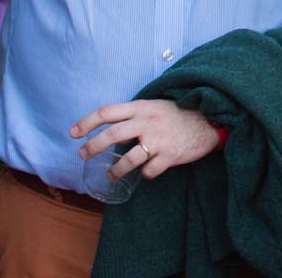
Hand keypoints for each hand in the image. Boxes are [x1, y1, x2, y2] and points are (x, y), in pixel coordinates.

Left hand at [70, 99, 220, 181]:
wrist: (208, 121)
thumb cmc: (178, 114)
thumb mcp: (155, 106)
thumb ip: (135, 115)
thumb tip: (111, 129)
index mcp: (141, 107)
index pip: (107, 112)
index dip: (87, 122)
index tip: (73, 132)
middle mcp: (147, 122)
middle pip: (112, 135)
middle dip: (93, 146)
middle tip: (83, 155)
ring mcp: (159, 139)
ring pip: (128, 159)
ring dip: (116, 169)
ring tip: (110, 175)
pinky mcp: (170, 155)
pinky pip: (150, 170)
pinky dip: (146, 174)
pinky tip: (147, 172)